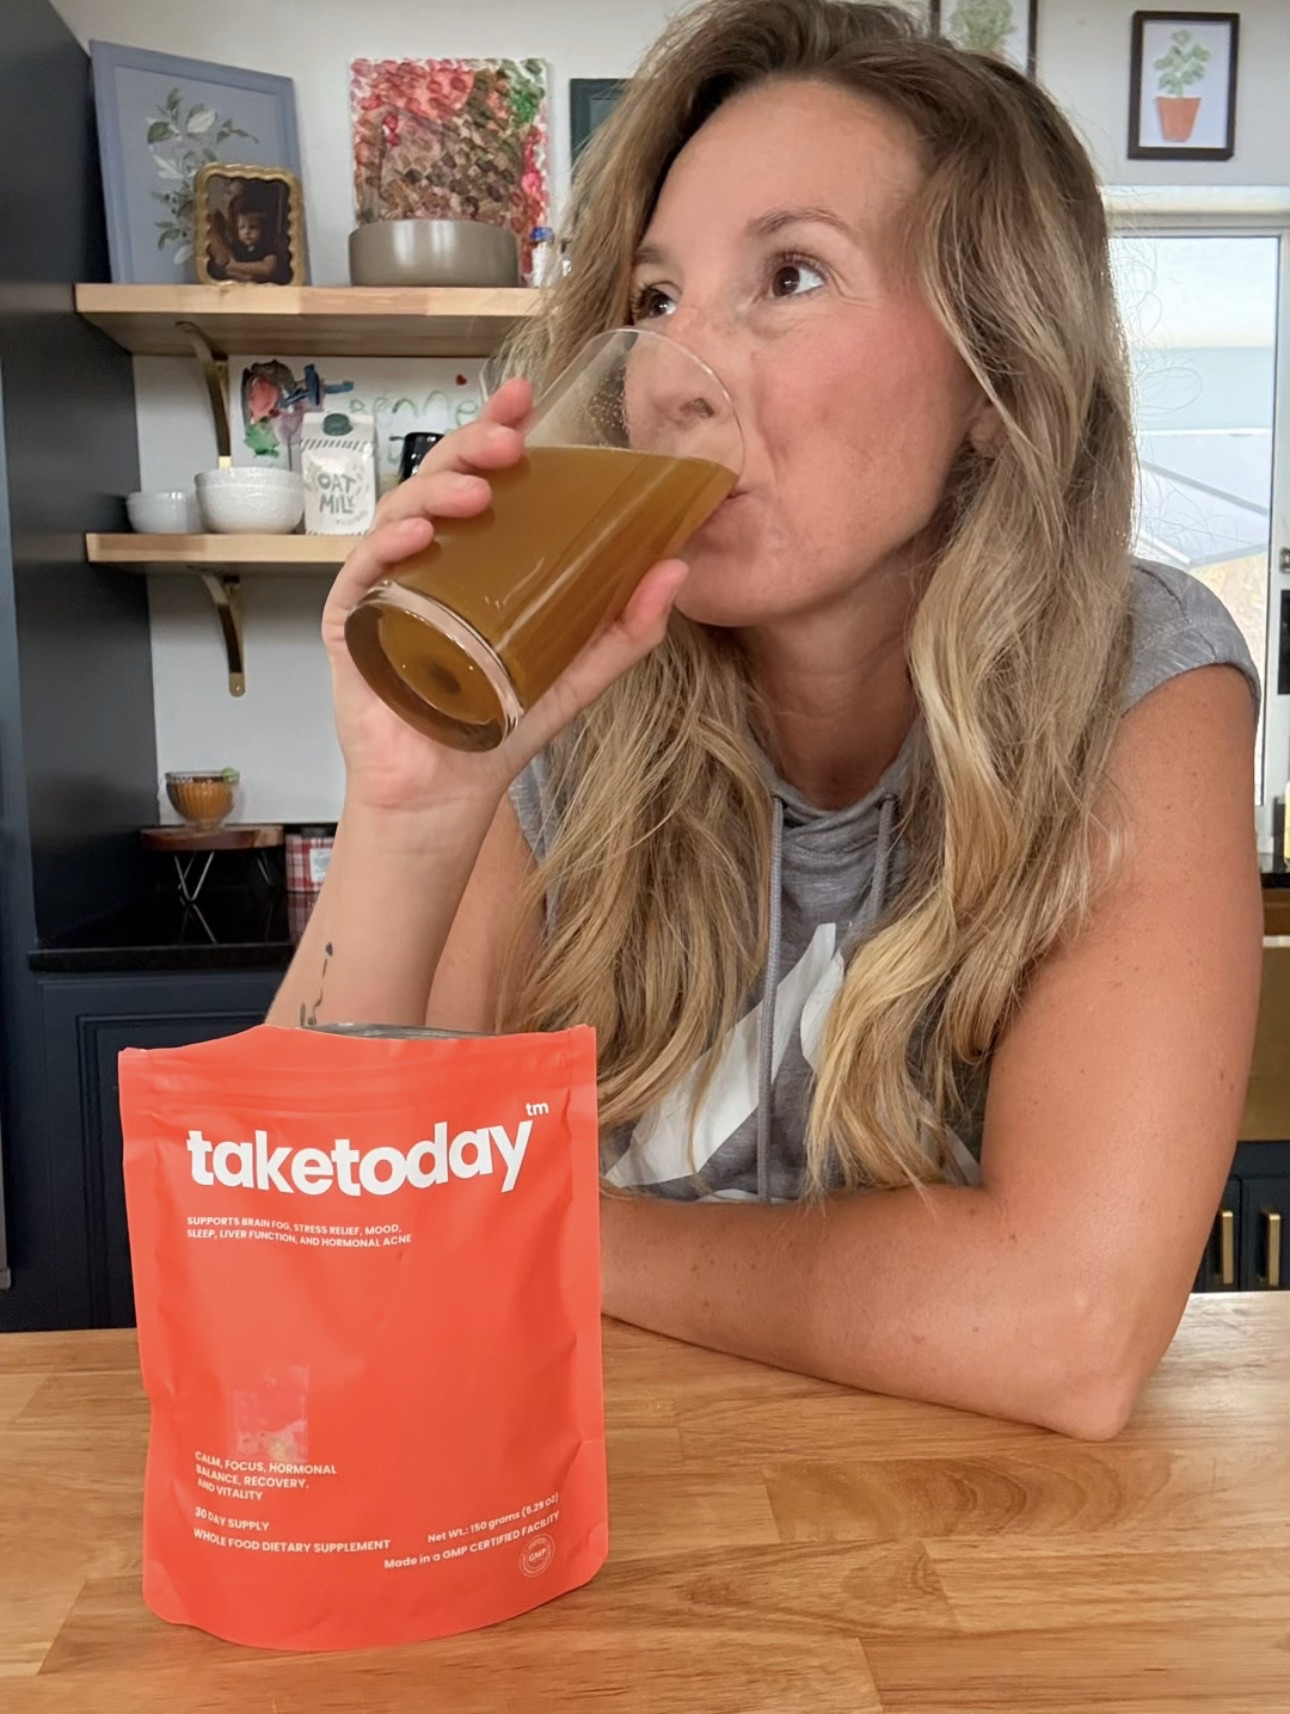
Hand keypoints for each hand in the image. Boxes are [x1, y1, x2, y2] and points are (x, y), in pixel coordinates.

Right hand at [322, 377, 690, 815]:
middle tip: (508, 440)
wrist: (446, 794)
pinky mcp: (352, 624)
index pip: (482, 479)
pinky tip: (418, 537)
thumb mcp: (579, 671)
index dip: (497, 431)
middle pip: (439, 483)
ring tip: (478, 495)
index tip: (525, 400)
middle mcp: (426, 560)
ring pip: (399, 514)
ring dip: (436, 493)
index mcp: (474, 558)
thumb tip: (675, 567)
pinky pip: (363, 571)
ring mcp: (385, 587)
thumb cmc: (499, 726)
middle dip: (470, 449)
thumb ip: (626, 627)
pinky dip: (388, 547)